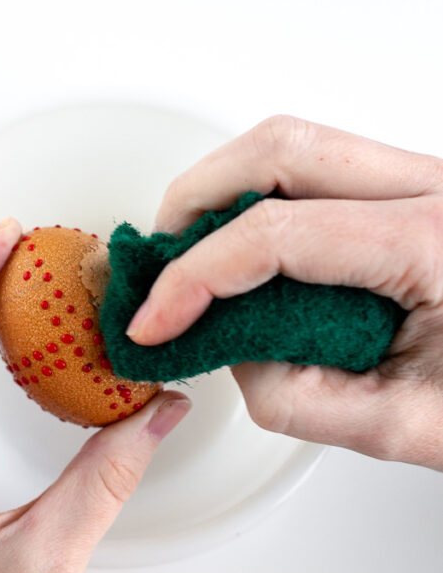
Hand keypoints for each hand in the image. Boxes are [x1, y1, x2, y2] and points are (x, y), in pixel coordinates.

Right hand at [125, 114, 442, 468]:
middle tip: (160, 264)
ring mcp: (429, 179)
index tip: (156, 322)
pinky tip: (248, 252)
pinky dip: (265, 201)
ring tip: (193, 257)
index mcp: (436, 242)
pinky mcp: (416, 190)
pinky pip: (321, 171)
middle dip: (196, 198)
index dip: (194, 277)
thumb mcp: (411, 428)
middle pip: (280, 146)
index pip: (278, 233)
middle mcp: (435, 188)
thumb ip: (303, 400)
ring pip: (297, 144)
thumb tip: (233, 353)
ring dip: (227, 191)